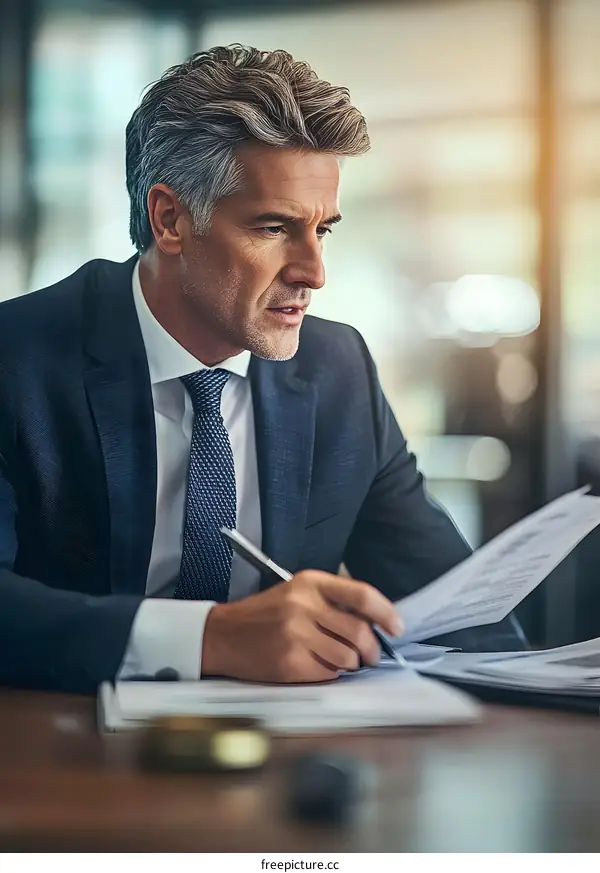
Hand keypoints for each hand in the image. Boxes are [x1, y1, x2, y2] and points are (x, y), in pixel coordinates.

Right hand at [201, 570, 401, 682]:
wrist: (222, 635)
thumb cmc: (264, 614)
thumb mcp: (297, 593)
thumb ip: (332, 601)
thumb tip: (375, 622)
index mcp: (309, 583)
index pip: (361, 595)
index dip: (386, 613)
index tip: (396, 627)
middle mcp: (303, 606)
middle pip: (359, 631)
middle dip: (371, 649)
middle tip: (370, 656)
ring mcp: (296, 635)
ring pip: (348, 657)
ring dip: (350, 664)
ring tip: (339, 661)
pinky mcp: (290, 663)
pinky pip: (328, 674)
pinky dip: (330, 674)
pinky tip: (316, 666)